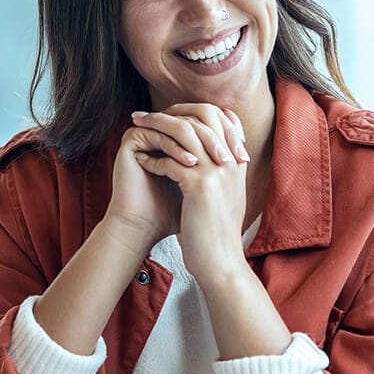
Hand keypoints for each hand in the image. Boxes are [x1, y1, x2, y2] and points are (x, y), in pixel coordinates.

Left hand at [128, 104, 249, 281]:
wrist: (220, 262)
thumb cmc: (216, 232)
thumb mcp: (224, 195)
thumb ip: (218, 170)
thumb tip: (198, 152)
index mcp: (237, 161)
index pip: (220, 117)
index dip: (190, 111)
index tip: (167, 113)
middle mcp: (231, 161)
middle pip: (202, 117)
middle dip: (169, 113)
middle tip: (144, 115)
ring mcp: (218, 172)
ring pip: (184, 134)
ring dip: (155, 130)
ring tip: (136, 130)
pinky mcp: (200, 186)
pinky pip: (172, 161)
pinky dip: (154, 159)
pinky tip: (142, 162)